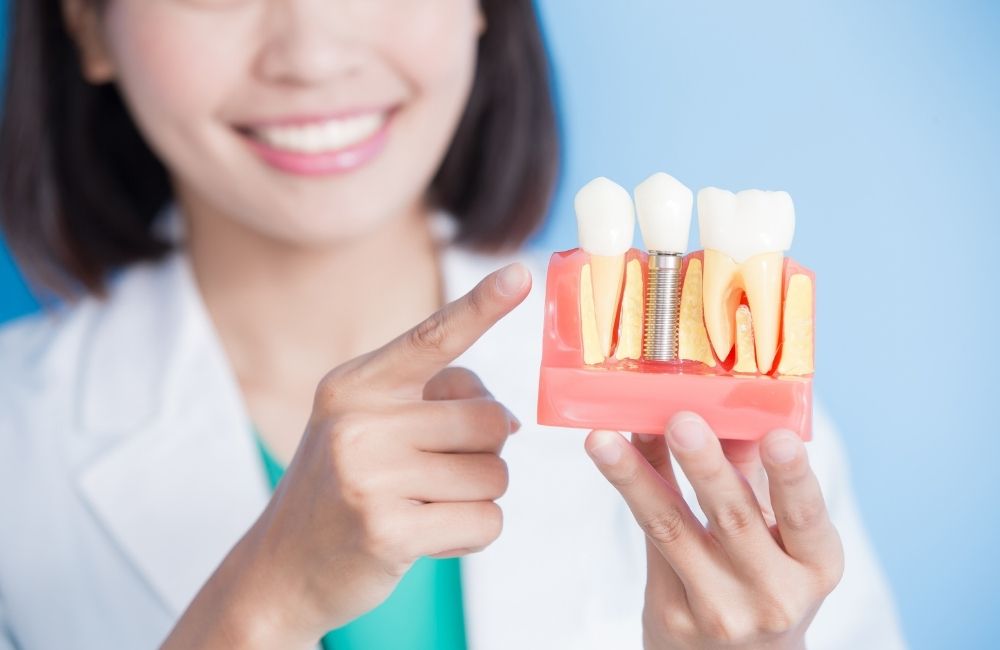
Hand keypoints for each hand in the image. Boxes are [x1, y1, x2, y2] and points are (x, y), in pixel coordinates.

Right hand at [165, 263, 530, 648]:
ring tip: (425, 507)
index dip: (481, 307)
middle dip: (485, 452)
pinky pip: (485, 522)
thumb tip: (509, 418)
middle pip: (488, 420)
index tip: (521, 274)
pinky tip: (430, 538)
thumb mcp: (368, 426)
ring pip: (494, 475)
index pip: (431, 338)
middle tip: (443, 473)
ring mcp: (368, 478)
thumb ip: (435, 402)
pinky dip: (472, 535)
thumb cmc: (341, 487)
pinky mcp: (387, 532)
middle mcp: (357, 423)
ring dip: (477, 497)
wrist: (281, 570)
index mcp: (354, 386)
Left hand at [585, 412, 843, 649]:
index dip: (792, 477)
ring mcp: (720, 610)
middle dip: (705, 466)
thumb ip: (750, 475)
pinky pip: (649, 540)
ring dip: (635, 477)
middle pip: (733, 519)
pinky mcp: (673, 616)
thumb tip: (716, 404)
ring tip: (604, 439)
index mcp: (814, 566)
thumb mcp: (777, 539)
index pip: (806, 517)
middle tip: (680, 422)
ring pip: (672, 529)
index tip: (777, 436)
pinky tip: (608, 452)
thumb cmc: (762, 583)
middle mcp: (773, 594)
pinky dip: (630, 489)